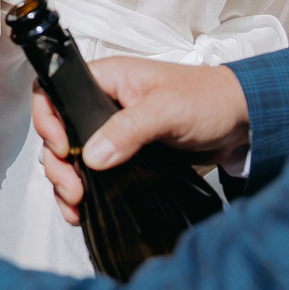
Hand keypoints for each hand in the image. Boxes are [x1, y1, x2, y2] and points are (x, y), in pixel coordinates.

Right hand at [33, 56, 250, 225]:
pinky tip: (84, 210)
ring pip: (71, 158)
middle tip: (72, 188)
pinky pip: (91, 174)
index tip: (64, 148)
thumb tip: (92, 156)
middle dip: (57, 164)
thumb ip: (128, 129)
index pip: (54, 91)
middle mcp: (101, 104)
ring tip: (76, 206)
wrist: (240, 123)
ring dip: (66, 183)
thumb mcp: (167, 110)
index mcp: (106, 80)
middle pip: (57, 133)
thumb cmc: (208, 99)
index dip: (48, 120)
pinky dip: (82, 193)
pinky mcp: (122, 156)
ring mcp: (110, 132)